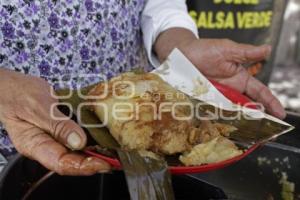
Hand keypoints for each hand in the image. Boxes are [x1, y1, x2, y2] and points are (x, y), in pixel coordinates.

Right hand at [0, 69, 109, 174]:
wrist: (11, 86)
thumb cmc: (18, 94)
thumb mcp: (38, 106)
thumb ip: (58, 125)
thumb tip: (79, 142)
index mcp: (35, 145)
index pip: (61, 163)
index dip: (84, 166)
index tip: (103, 163)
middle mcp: (46, 145)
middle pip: (72, 161)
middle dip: (94, 162)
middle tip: (114, 160)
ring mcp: (53, 138)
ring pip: (76, 152)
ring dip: (95, 153)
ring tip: (113, 153)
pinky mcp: (60, 130)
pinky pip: (76, 140)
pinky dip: (91, 140)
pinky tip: (103, 139)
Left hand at [155, 28, 285, 118]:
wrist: (180, 54)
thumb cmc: (204, 50)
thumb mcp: (227, 49)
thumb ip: (246, 52)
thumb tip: (268, 49)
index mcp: (240, 78)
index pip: (259, 92)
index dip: (271, 103)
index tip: (280, 114)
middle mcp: (230, 90)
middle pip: (247, 107)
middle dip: (257, 119)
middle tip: (266, 131)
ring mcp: (217, 97)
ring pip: (231, 113)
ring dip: (239, 122)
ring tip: (247, 134)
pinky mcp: (204, 101)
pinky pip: (213, 112)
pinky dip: (218, 120)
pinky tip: (223, 128)